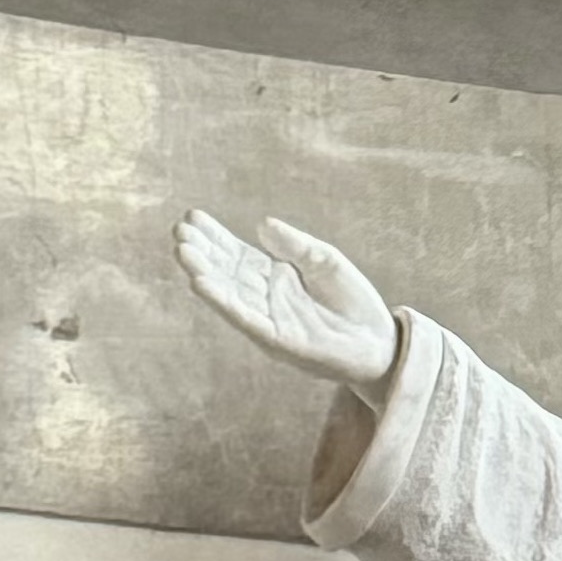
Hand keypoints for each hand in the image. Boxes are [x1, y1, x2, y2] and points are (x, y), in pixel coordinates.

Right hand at [173, 210, 402, 401]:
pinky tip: (202, 284)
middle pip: (226, 272)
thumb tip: (260, 224)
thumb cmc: (354, 302)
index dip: (214, 236)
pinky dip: (224, 302)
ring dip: (204, 274)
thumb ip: (295, 245)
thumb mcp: (325, 260)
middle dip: (201, 252)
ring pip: (229, 294)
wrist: (382, 343)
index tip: (191, 216)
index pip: (236, 254)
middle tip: (178, 230)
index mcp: (274, 277)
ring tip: (182, 251)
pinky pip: (246, 319)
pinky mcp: (279, 341)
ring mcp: (270, 320)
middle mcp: (265, 299)